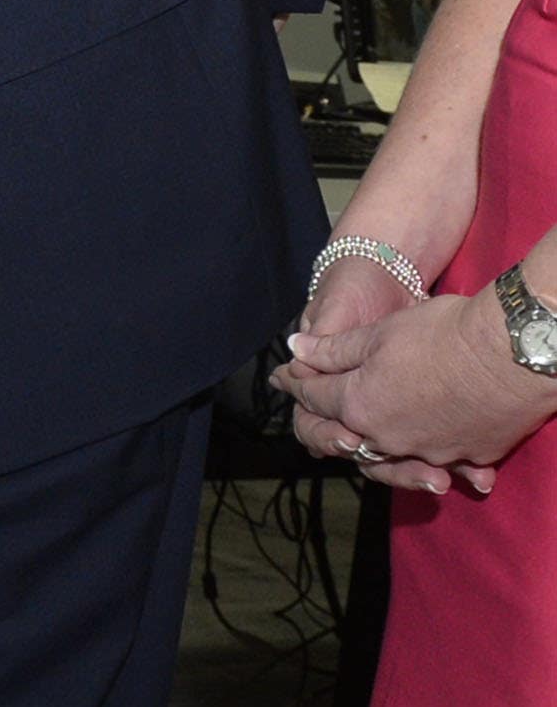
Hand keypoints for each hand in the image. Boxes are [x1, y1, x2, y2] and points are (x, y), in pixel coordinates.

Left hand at [275, 284, 556, 492]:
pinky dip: (440, 462)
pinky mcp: (472, 453)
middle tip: (325, 422)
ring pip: (396, 457)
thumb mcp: (377, 333)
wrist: (514, 351)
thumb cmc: (441, 334)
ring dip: (383, 453)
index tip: (284, 378)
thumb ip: (333, 349)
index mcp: (358, 405)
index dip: (297, 384)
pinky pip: (448, 463)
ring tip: (365, 441)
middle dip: (331, 427)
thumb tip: (295, 349)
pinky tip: (444, 464)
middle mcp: (388, 437)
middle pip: (350, 437)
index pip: (316, 397)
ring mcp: (431, 449)